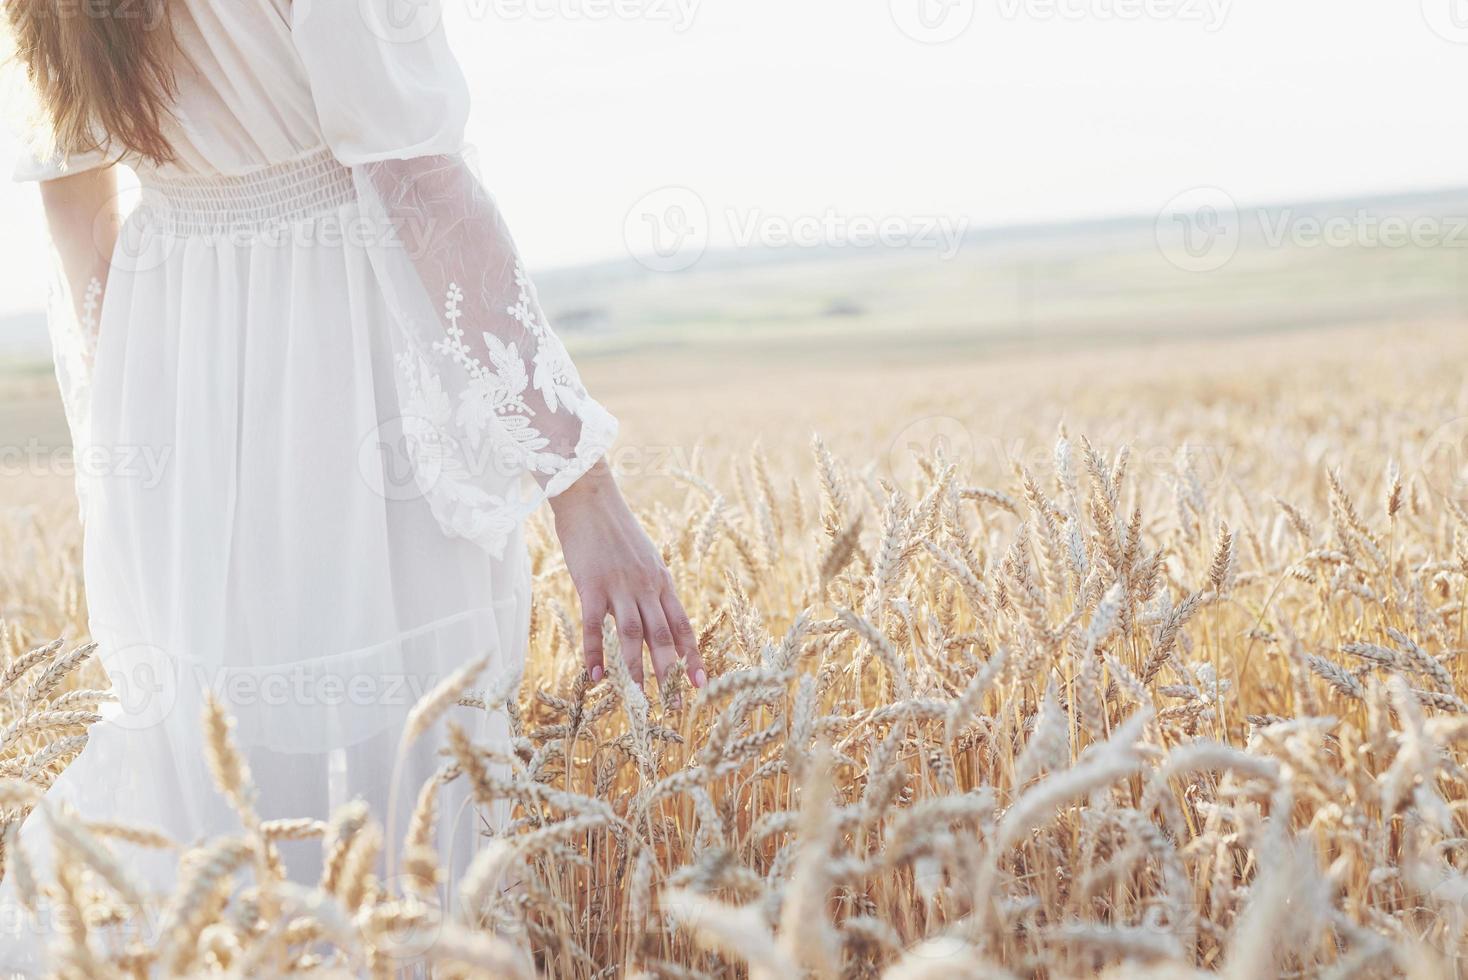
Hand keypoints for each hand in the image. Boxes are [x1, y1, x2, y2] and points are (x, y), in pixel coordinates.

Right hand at [550, 460, 705, 691]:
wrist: (590, 498)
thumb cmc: (614, 529)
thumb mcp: (644, 557)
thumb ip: (651, 586)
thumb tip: (657, 611)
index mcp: (662, 580)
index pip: (682, 625)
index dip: (692, 656)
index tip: (700, 684)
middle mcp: (647, 586)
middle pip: (663, 636)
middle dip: (670, 673)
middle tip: (673, 706)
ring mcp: (620, 586)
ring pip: (634, 634)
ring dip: (637, 670)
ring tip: (639, 699)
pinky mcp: (592, 584)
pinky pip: (596, 625)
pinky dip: (597, 652)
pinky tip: (595, 676)